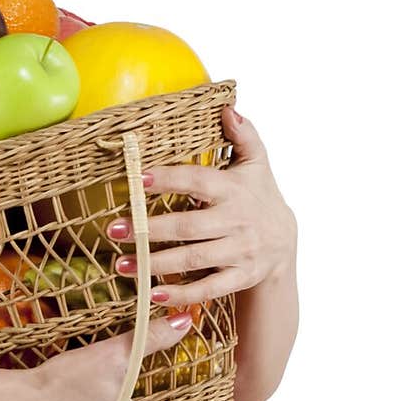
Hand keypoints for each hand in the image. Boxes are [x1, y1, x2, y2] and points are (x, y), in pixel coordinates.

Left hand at [106, 106, 295, 308]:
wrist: (285, 244)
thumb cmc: (260, 198)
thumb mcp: (257, 164)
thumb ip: (244, 135)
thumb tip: (226, 107)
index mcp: (234, 190)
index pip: (198, 181)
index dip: (168, 179)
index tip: (137, 179)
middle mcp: (237, 221)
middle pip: (189, 227)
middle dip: (149, 229)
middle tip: (114, 229)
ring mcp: (239, 252)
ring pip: (193, 259)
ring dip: (155, 264)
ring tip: (121, 265)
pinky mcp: (240, 277)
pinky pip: (208, 288)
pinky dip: (181, 294)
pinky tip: (151, 293)